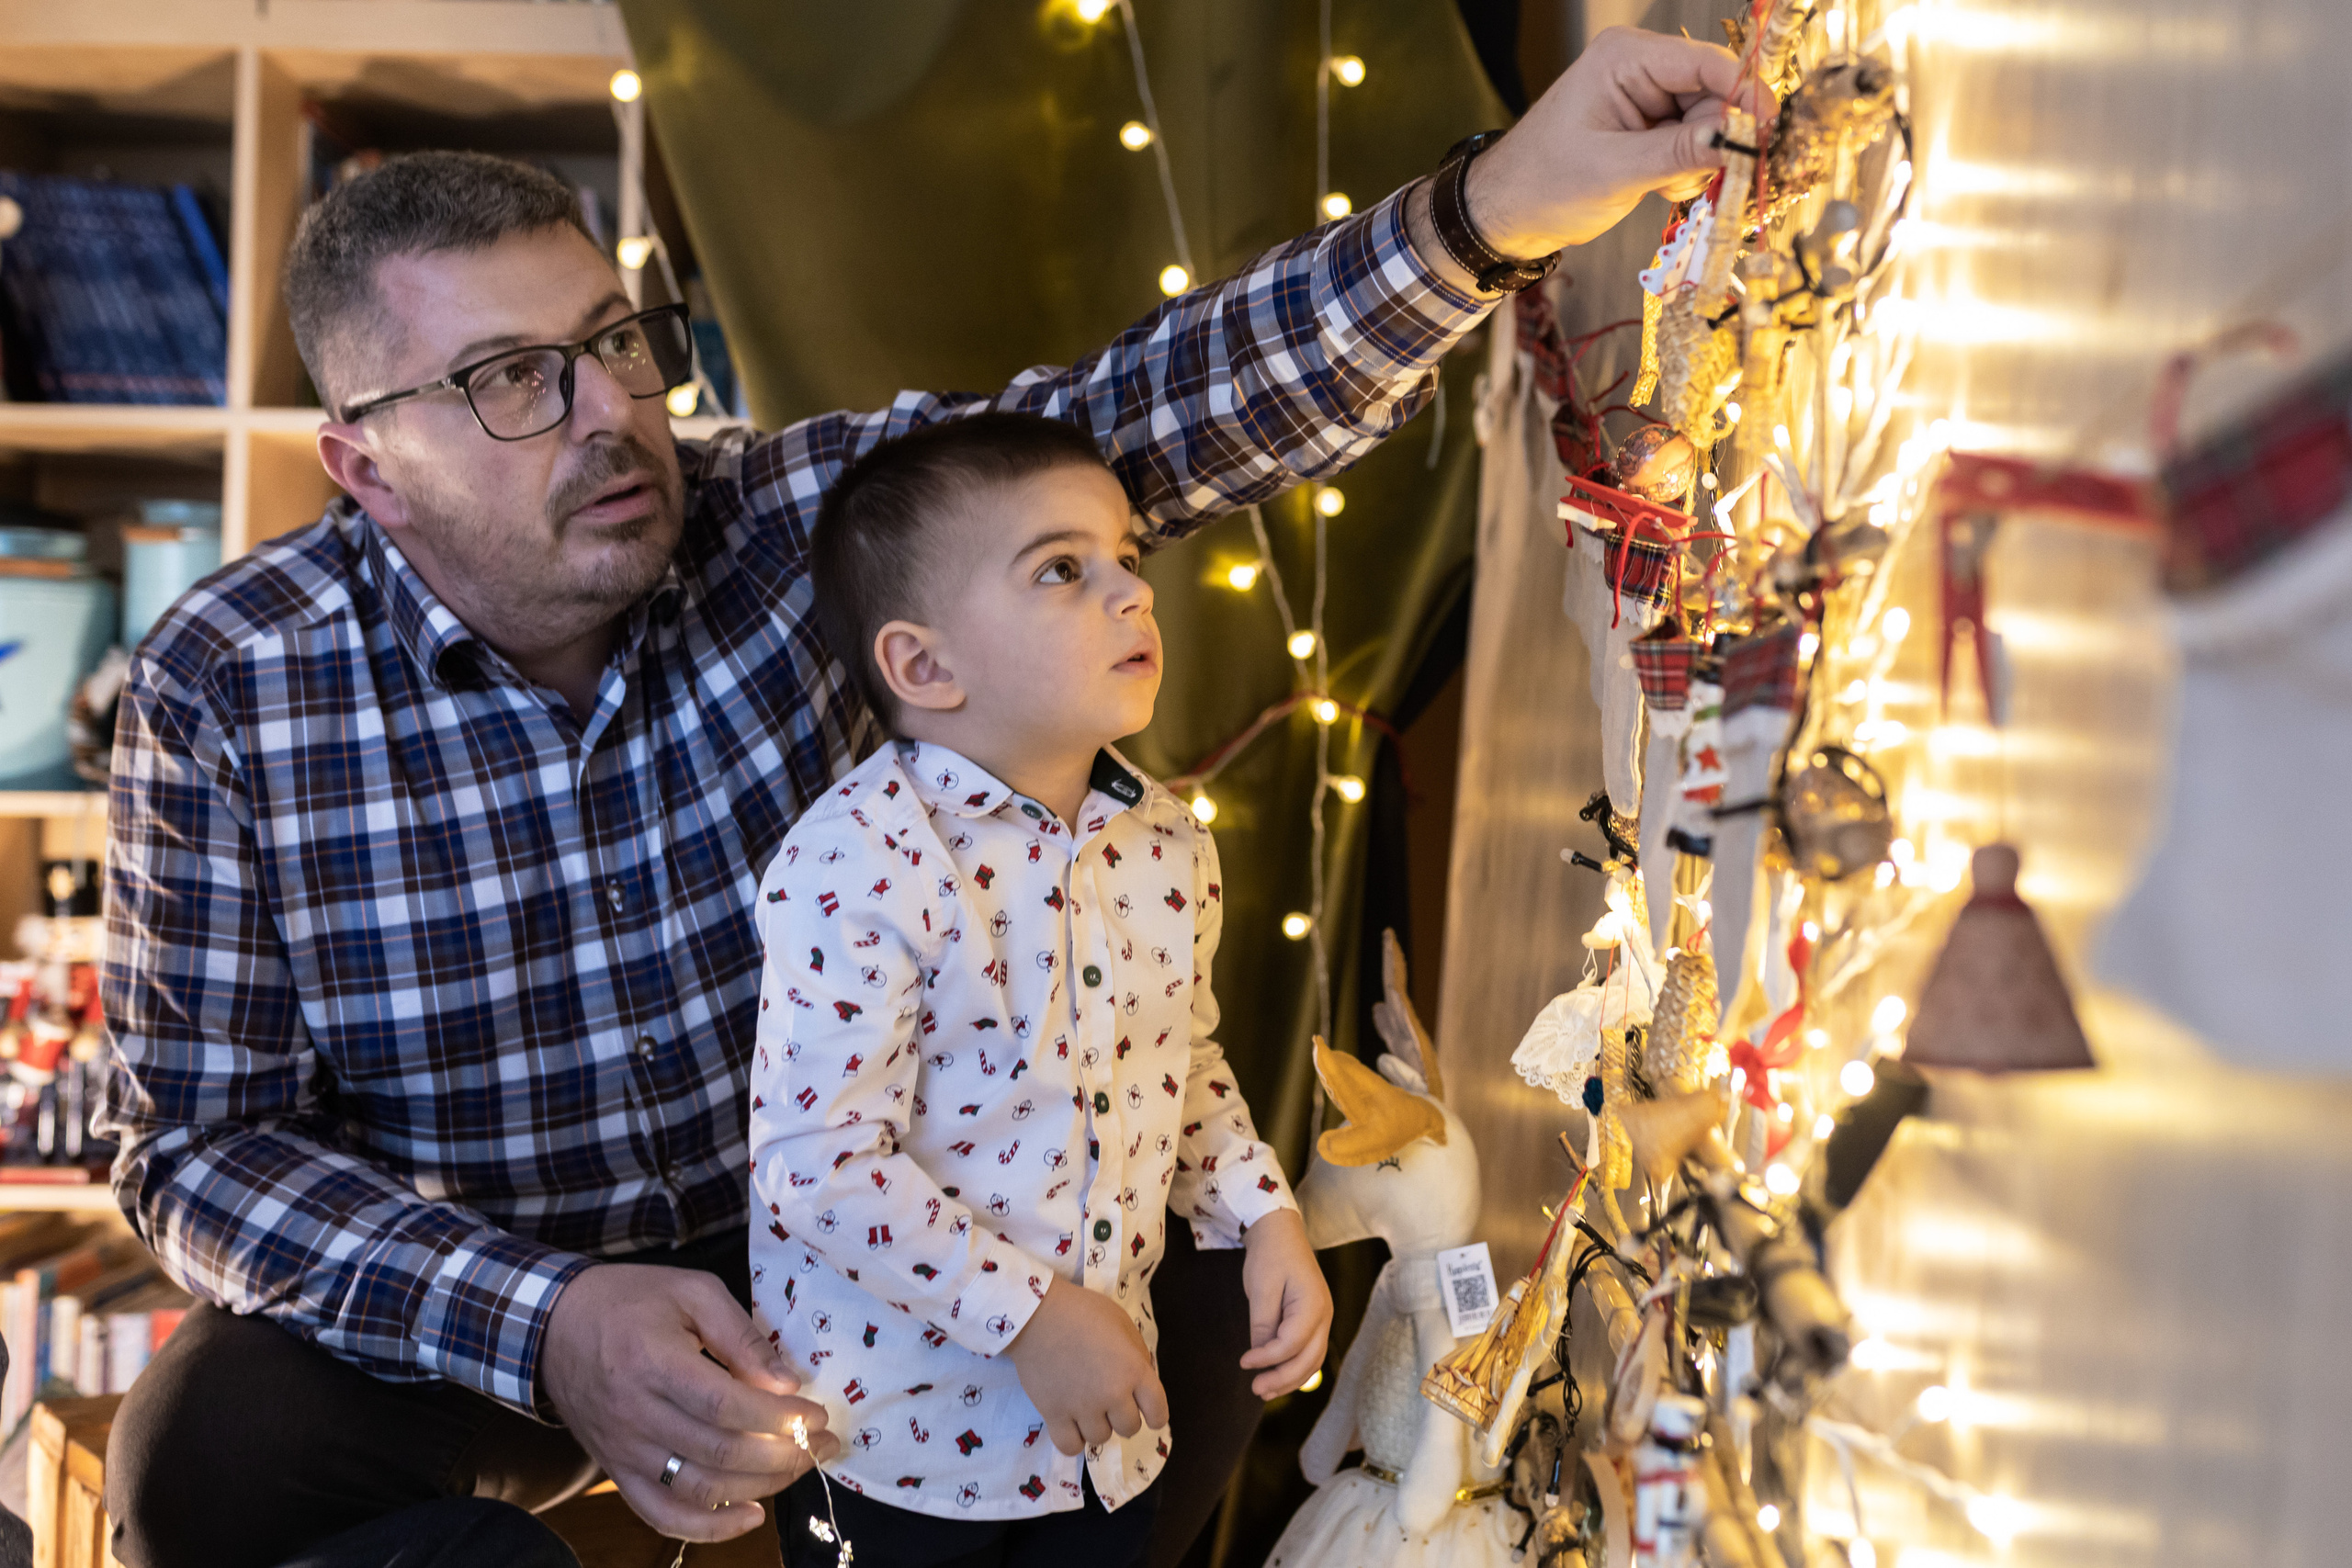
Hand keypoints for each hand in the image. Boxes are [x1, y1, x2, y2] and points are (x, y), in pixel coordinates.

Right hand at [540, 1263, 837, 1541]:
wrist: (554, 1327)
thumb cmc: (630, 1301)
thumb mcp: (691, 1292)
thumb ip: (740, 1335)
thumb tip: (786, 1382)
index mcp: (655, 1363)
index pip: (727, 1406)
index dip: (781, 1417)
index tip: (819, 1414)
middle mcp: (637, 1416)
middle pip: (721, 1452)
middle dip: (786, 1454)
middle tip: (825, 1443)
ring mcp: (625, 1452)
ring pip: (701, 1488)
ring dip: (762, 1486)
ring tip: (802, 1466)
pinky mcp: (618, 1471)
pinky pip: (662, 1514)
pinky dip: (709, 1527)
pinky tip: (750, 1514)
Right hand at [1005, 1276, 1168, 1454]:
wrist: (1036, 1314)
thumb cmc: (1082, 1311)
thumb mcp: (1122, 1322)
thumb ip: (1137, 1353)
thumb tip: (1141, 1381)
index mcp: (1134, 1370)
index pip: (1158, 1413)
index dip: (1154, 1414)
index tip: (1146, 1411)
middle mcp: (1112, 1394)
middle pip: (1129, 1428)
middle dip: (1122, 1415)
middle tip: (1109, 1400)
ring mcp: (1083, 1407)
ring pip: (1101, 1438)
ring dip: (1097, 1425)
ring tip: (1086, 1406)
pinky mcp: (1054, 1415)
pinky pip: (1070, 1447)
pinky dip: (1073, 1439)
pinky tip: (1070, 1424)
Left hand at [1238, 1208, 1332, 1397]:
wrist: (1281, 1232)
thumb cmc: (1270, 1255)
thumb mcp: (1261, 1288)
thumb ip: (1263, 1324)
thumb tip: (1260, 1357)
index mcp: (1312, 1304)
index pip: (1292, 1344)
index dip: (1267, 1359)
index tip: (1244, 1362)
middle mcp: (1324, 1315)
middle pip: (1309, 1359)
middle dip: (1282, 1379)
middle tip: (1255, 1389)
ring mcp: (1323, 1319)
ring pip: (1313, 1361)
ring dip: (1290, 1379)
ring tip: (1264, 1391)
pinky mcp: (1315, 1321)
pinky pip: (1309, 1352)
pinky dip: (1295, 1368)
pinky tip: (1277, 1377)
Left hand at [1449, 27, 1765, 258]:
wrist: (1507, 212)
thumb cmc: (1542, 183)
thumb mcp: (1614, 171)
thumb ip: (1679, 153)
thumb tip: (1738, 140)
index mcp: (1626, 57)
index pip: (1706, 64)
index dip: (1745, 96)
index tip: (1769, 131)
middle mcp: (1641, 66)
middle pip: (1714, 94)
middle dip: (1718, 139)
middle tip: (1703, 179)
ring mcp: (1646, 95)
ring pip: (1709, 122)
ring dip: (1700, 161)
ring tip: (1664, 187)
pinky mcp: (1649, 124)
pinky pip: (1694, 141)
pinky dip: (1688, 169)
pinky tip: (1659, 186)